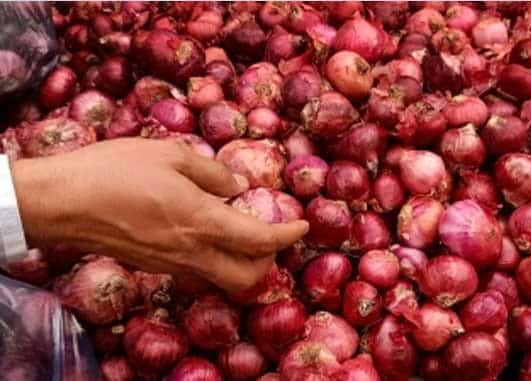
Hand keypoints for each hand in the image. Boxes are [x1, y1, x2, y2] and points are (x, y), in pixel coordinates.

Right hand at [10, 138, 307, 291]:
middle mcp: (191, 252)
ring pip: (223, 280)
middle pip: (247, 278)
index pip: (260, 241)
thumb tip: (238, 187)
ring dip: (242, 263)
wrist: (62, 202)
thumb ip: (212, 173)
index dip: (288, 235)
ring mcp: (172, 265)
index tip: (301, 225)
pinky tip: (207, 234)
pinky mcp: (155, 267)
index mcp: (201, 221)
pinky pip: (198, 273)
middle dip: (268, 262)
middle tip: (272, 235)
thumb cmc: (114, 171)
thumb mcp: (170, 154)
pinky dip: (215, 260)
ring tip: (243, 233)